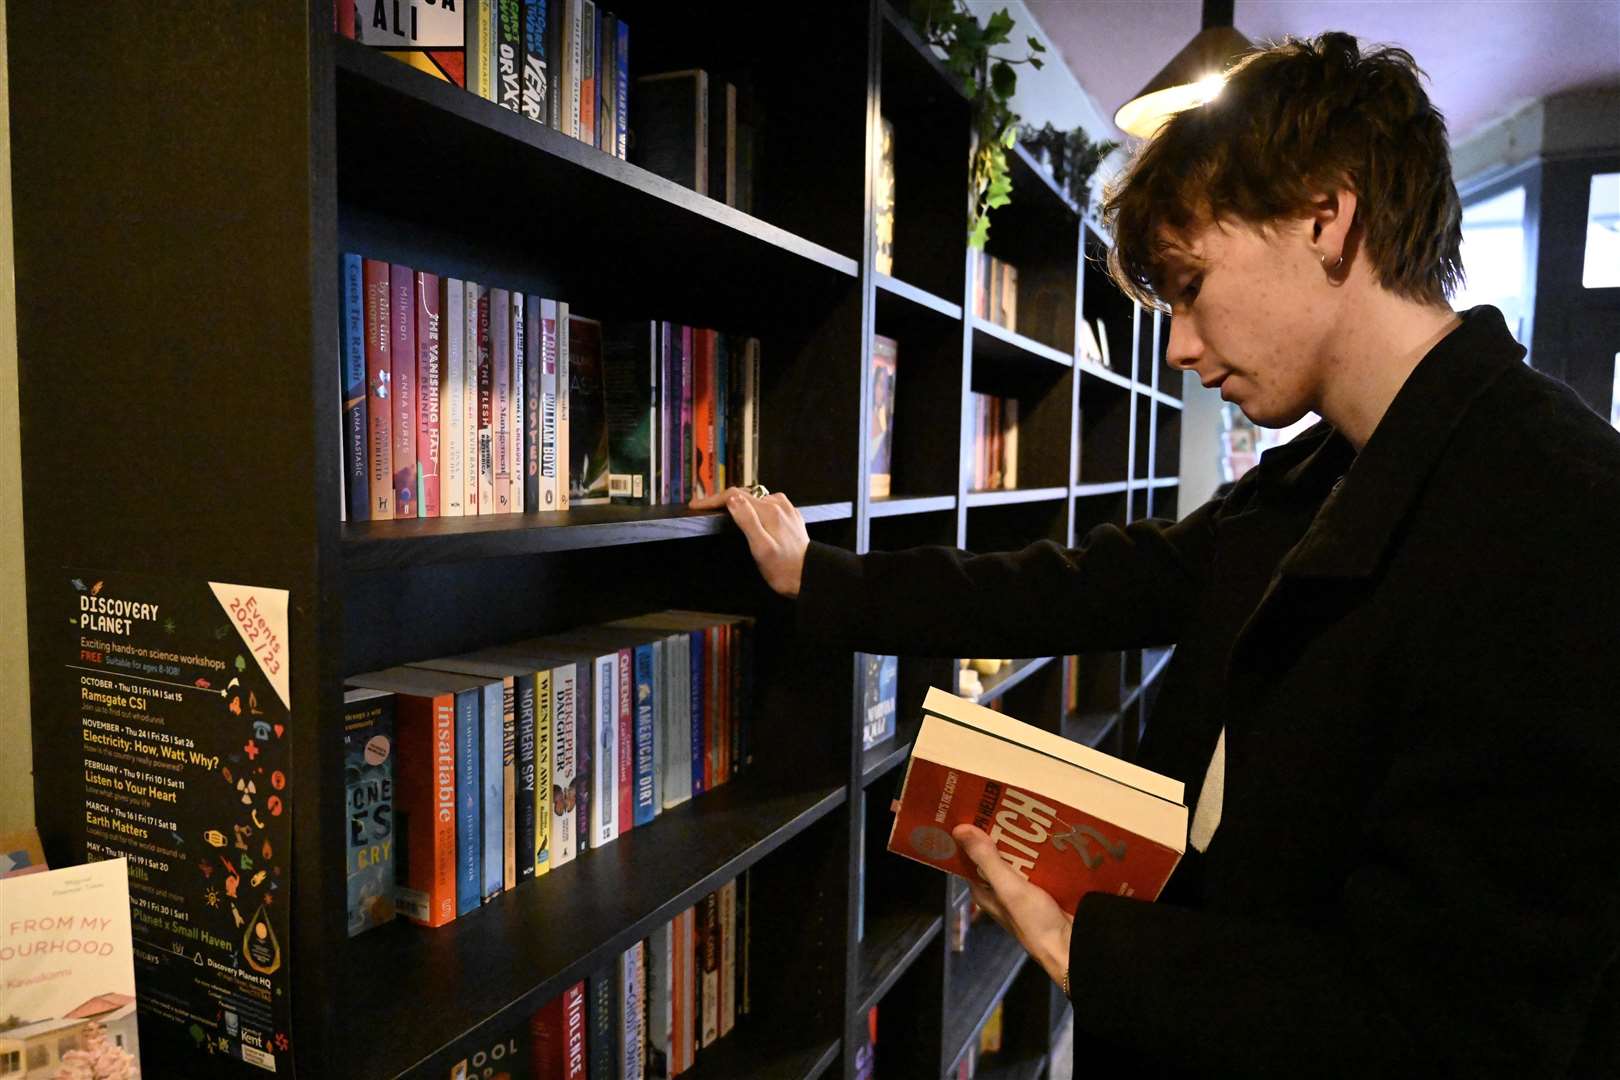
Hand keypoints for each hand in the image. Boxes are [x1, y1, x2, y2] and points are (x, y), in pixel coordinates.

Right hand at [689, 487, 809, 598]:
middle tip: (705, 507)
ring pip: (756, 498)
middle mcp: (778, 505)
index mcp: (769, 511)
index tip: (696, 505)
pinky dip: (755, 507)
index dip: (712, 499)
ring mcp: (786, 510)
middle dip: (723, 499)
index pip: (734, 495)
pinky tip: (750, 515)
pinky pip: (769, 504)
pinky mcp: (790, 517)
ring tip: (723, 509)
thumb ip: (747, 521)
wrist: (808, 577)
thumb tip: (733, 499)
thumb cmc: (783, 569)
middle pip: (744, 494)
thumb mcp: (761, 548)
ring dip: (740, 501)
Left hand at [953, 824, 1073, 992]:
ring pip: (1021, 861)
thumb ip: (986, 859)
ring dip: (1025, 842)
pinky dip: (1044, 853)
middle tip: (1007, 803)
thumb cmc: (1035, 922)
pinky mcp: (1048, 892)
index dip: (970, 838)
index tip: (974, 811)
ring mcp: (1026, 893)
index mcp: (986, 893)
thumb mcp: (1008, 887)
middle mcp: (1003, 892)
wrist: (1073, 947)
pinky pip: (1042, 867)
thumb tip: (959, 829)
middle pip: (998, 857)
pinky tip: (1052, 836)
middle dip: (1002, 834)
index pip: (971, 860)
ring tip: (1030, 812)